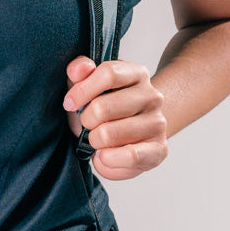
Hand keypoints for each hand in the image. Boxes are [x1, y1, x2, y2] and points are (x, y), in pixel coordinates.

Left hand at [62, 56, 167, 180]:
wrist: (139, 127)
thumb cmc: (109, 103)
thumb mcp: (91, 82)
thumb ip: (80, 70)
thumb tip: (77, 70)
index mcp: (137, 73)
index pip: (108, 73)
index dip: (82, 90)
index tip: (70, 103)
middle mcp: (152, 96)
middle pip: (102, 107)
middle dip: (85, 120)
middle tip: (87, 124)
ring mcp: (157, 123)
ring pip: (109, 134)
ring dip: (94, 140)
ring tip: (97, 139)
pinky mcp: (159, 149)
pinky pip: (129, 157)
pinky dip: (108, 160)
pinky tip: (105, 155)